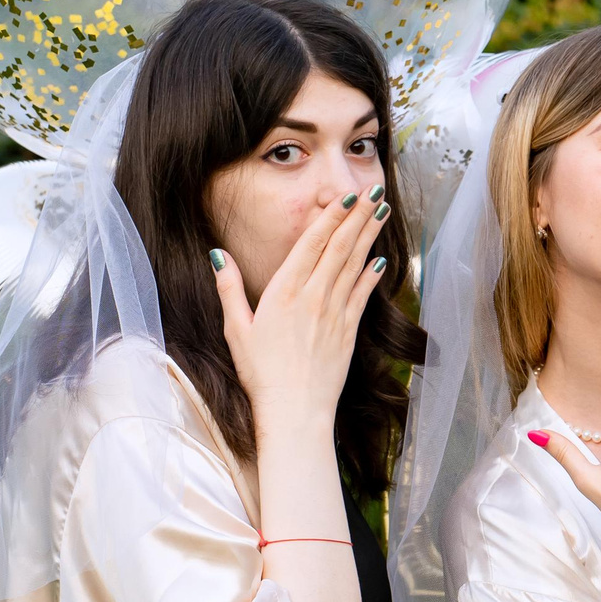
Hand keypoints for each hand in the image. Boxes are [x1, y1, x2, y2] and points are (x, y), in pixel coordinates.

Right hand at [214, 189, 387, 441]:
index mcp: (283, 292)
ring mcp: (334, 313)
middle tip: (373, 190)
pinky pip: (362, 296)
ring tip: (382, 212)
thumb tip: (218, 255)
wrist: (294, 411)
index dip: (331, 217)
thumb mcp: (235, 329)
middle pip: (338, 248)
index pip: (311, 244)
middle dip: (357, 216)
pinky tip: (380, 260)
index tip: (346, 196)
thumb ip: (228, 288)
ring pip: (354, 265)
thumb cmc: (260, 373)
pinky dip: (372, 276)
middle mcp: (312, 297)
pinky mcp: (349, 332)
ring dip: (369, 237)